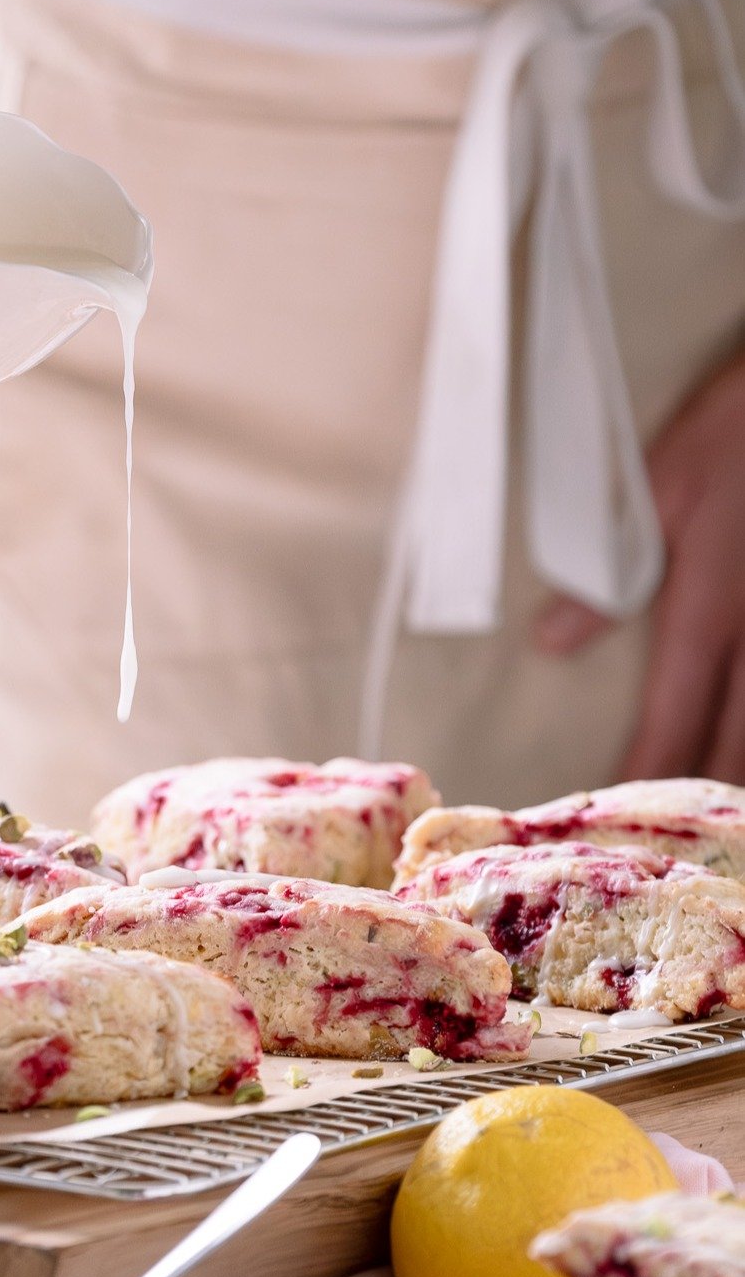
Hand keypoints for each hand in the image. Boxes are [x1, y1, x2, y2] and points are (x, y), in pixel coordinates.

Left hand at [533, 345, 744, 782]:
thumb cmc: (733, 432)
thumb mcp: (654, 492)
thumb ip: (604, 579)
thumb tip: (550, 643)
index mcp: (706, 616)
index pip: (670, 723)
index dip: (641, 778)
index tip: (612, 821)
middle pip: (736, 749)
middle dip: (706, 803)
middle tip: (678, 844)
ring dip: (742, 773)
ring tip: (723, 818)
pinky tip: (741, 755)